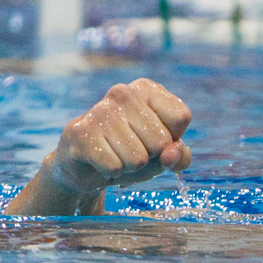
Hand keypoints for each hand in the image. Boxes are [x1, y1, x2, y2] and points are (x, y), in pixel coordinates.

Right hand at [50, 79, 192, 191]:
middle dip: (150, 157)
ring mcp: (100, 111)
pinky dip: (112, 173)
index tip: (153, 137)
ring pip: (139, 159)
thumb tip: (169, 156)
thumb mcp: (164, 155)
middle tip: (130, 151)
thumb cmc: (131, 153)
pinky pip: (114, 168)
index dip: (172, 139)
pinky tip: (100, 161)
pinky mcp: (81, 134)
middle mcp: (123, 93)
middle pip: (162, 141)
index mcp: (147, 89)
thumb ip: (180, 156)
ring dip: (129, 167)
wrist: (86, 166)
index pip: (181, 117)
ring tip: (116, 156)